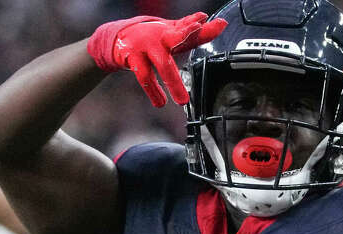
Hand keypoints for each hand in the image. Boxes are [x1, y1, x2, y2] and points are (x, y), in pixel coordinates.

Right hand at [87, 12, 227, 107]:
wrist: (120, 39)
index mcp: (172, 31)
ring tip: (182, 101)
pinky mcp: (133, 58)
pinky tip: (160, 102)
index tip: (202, 21)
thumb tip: (221, 25)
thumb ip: (198, 34)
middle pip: (175, 37)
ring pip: (162, 64)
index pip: (188, 26)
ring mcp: (146, 47)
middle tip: (197, 31)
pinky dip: (153, 91)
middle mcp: (160, 37)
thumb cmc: (153, 38)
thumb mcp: (174, 34)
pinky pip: (145, 77)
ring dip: (173, 82)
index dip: (196, 25)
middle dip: (186, 35)